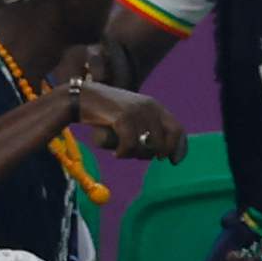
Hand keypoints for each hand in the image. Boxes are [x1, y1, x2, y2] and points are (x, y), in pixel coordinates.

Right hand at [70, 83, 185, 163]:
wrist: (83, 98)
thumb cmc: (107, 111)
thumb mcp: (132, 116)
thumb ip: (148, 128)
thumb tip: (164, 154)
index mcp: (155, 106)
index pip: (177, 129)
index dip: (179, 148)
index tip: (174, 162)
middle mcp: (150, 107)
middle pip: (163, 143)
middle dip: (151, 155)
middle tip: (136, 155)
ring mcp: (137, 111)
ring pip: (145, 147)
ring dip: (133, 155)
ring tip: (121, 151)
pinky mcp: (123, 117)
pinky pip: (129, 145)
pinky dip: (122, 153)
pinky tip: (115, 153)